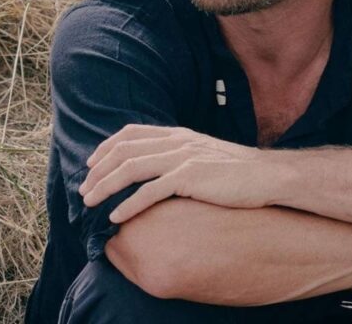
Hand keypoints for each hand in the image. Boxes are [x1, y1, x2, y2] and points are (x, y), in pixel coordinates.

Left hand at [79, 124, 284, 222]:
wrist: (268, 176)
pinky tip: (116, 217)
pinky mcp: (190, 178)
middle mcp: (177, 142)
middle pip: (124, 151)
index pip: (132, 133)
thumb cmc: (239, 172)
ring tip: (90, 203)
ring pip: (131, 169)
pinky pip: (150, 191)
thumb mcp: (205, 156)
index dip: (106, 147)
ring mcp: (183, 158)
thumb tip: (160, 171)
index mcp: (179, 135)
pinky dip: (129, 204)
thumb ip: (181, 156)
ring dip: (105, 186)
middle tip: (83, 190)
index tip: (91, 164)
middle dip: (98, 171)